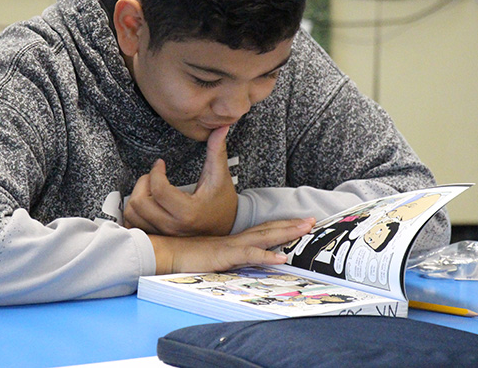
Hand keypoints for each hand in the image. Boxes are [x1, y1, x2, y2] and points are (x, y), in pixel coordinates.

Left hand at [124, 126, 237, 235]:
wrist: (226, 227)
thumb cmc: (222, 201)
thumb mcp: (220, 176)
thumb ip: (216, 151)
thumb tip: (221, 127)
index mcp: (189, 212)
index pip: (159, 190)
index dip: (155, 171)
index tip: (160, 164)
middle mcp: (174, 227)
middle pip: (140, 203)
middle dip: (142, 184)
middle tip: (152, 176)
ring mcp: (164, 235)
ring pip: (132, 216)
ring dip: (136, 197)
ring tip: (149, 189)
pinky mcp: (159, 238)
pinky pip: (134, 226)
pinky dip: (134, 213)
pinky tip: (146, 202)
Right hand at [149, 217, 315, 274]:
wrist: (165, 252)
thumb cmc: (183, 254)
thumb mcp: (209, 254)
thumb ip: (223, 255)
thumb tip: (233, 257)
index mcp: (233, 239)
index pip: (262, 229)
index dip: (281, 225)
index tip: (299, 222)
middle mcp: (236, 239)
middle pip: (269, 229)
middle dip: (292, 224)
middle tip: (313, 220)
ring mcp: (232, 246)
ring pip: (265, 237)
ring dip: (286, 233)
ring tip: (306, 229)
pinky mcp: (225, 256)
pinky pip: (250, 255)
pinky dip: (267, 256)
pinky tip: (282, 258)